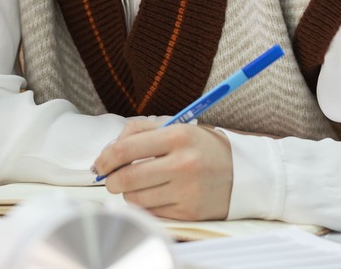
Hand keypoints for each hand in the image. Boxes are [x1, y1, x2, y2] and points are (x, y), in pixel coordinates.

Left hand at [93, 119, 232, 220]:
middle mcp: (183, 164)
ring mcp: (187, 191)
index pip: (126, 150)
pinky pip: (153, 212)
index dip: (105, 159)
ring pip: (137, 199)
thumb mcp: (173, 127)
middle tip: (110, 179)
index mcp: (176, 136)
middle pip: (127, 179)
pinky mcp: (190, 212)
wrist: (241, 172)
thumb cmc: (198, 147)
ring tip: (138, 185)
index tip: (99, 164)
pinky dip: (148, 205)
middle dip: (111, 180)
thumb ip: (137, 131)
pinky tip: (156, 195)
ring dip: (129, 193)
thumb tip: (107, 152)